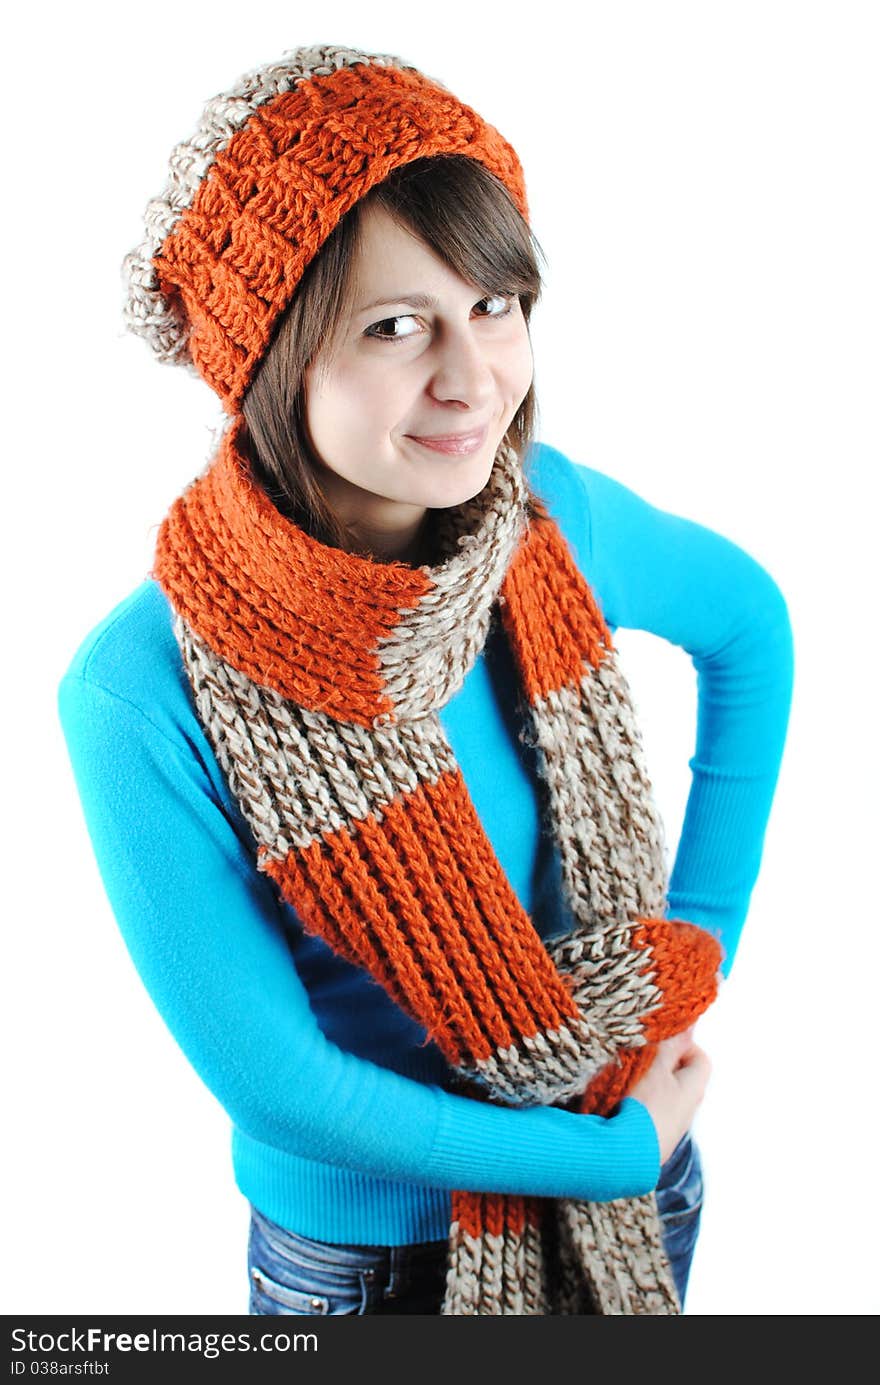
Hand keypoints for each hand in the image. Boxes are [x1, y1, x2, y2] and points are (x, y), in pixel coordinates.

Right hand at [628, 1028, 710, 1164]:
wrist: (623, 1156)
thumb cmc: (643, 1106)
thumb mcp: (654, 1066)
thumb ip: (671, 1043)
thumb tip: (690, 1021)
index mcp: (693, 1090)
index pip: (700, 1058)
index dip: (682, 1045)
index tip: (658, 1040)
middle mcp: (686, 1112)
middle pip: (679, 1077)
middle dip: (658, 1064)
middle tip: (636, 1057)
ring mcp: (667, 1131)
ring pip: (660, 1097)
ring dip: (643, 1085)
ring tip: (621, 1079)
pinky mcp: (649, 1143)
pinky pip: (645, 1115)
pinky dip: (633, 1105)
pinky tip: (614, 1102)